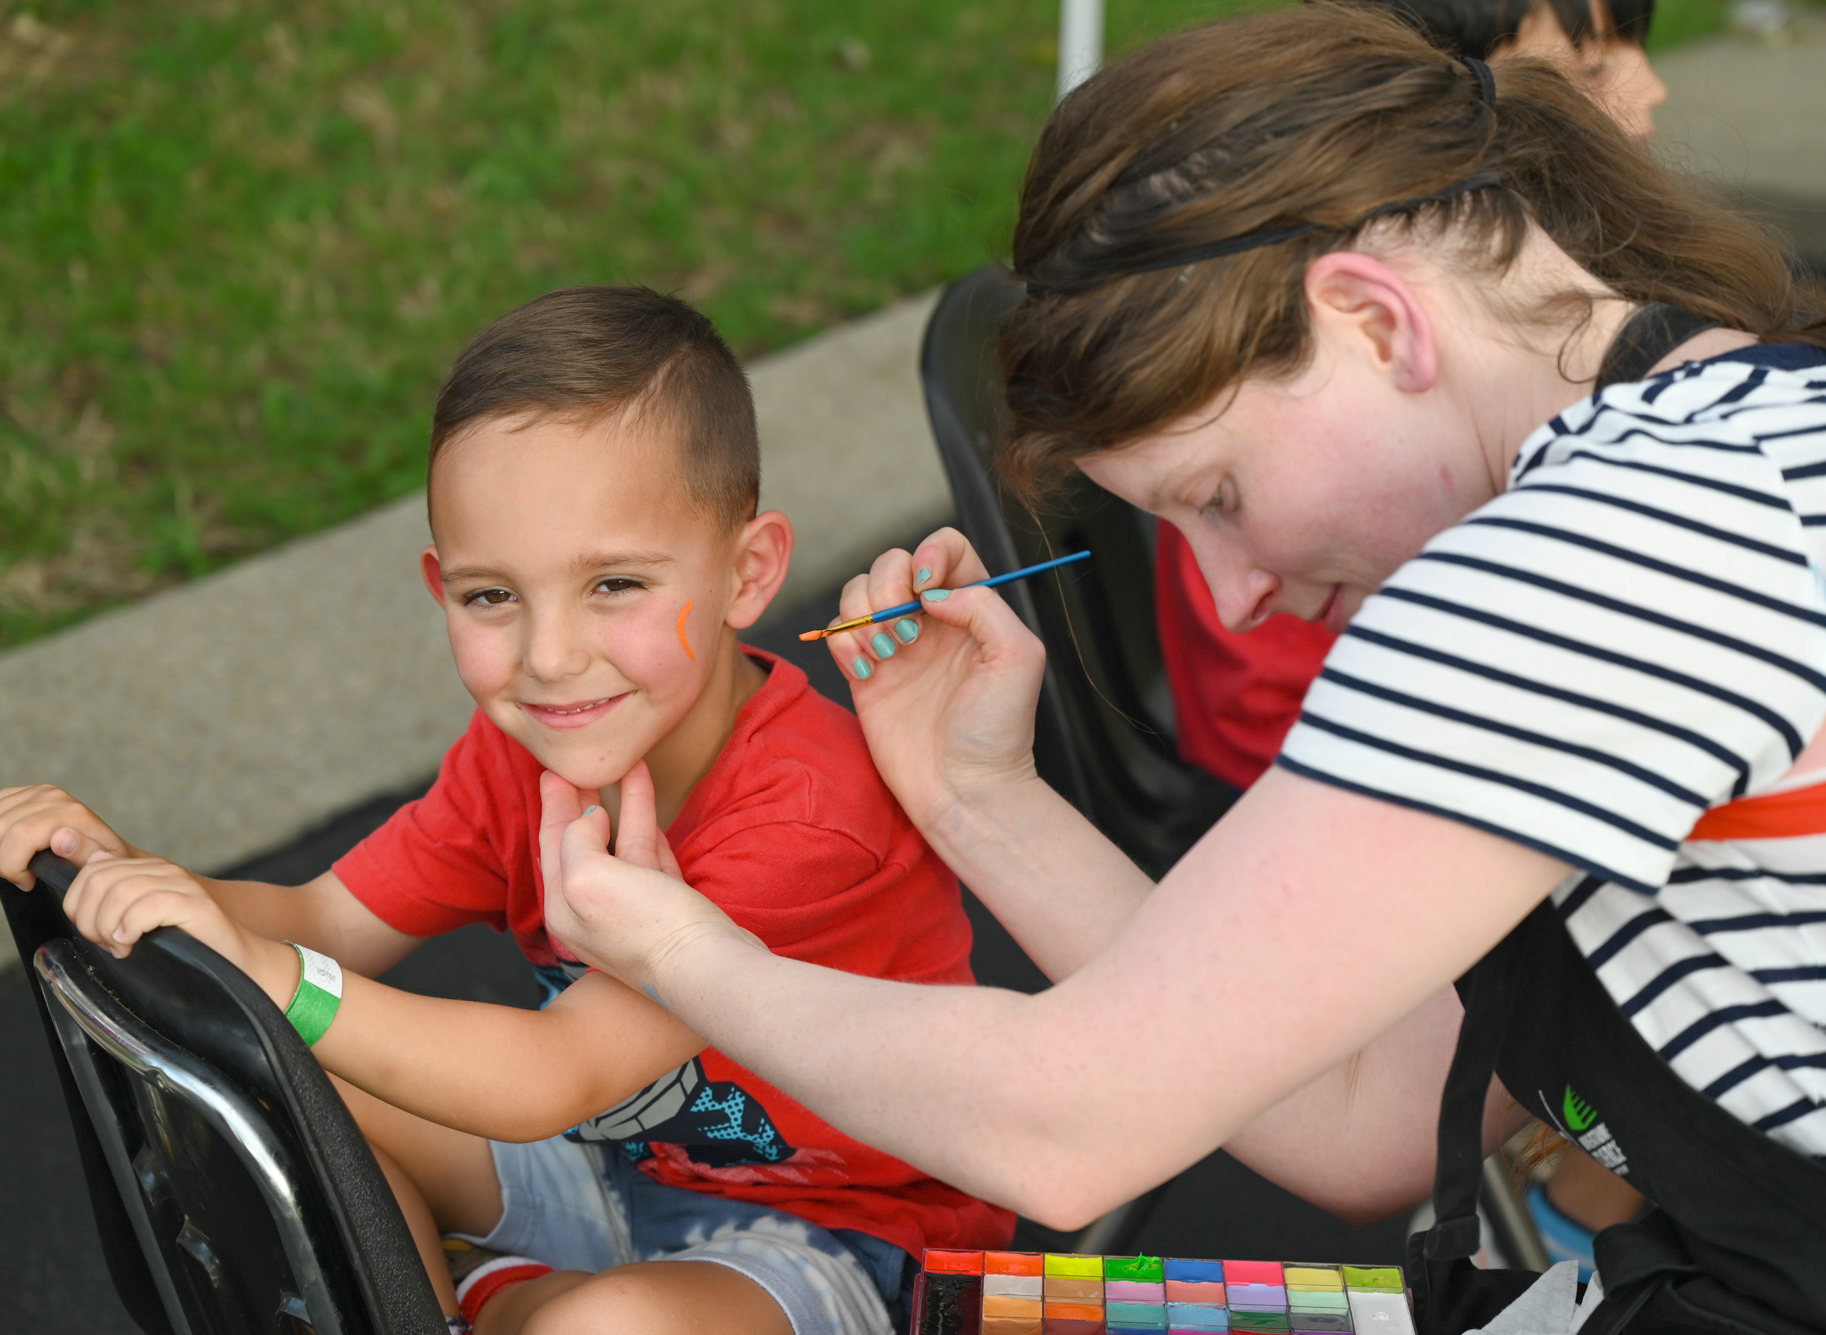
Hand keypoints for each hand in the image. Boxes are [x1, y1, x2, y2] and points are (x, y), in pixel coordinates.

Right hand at [0, 785, 138, 889]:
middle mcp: (53, 796)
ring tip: (17, 862)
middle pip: (2, 828)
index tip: (27, 882)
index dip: (13, 865)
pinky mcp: (22, 793)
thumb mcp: (100, 866)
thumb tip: (61, 838)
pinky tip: (10, 847)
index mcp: (72, 812)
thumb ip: (83, 853)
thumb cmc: (100, 862)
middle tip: (20, 875)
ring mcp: (36, 792)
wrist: (104, 848)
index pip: (21, 835)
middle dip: (3, 859)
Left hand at [61, 851, 255, 970]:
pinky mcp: (196, 904)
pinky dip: (131, 927)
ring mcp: (182, 884)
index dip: (78, 905)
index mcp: (148, 870)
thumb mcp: (141, 920)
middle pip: (99, 880)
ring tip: (121, 947)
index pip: (91, 870)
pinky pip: (148, 906)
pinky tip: (133, 943)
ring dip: (109, 927)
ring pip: (120, 892)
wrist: (237, 961)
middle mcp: (164, 870)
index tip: (93, 934)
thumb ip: (115, 899)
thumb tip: (87, 875)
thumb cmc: (186, 946)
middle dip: (90, 919)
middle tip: (105, 944)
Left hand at [540, 761, 758, 995]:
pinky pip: (651, 855)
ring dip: (622, 803)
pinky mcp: (667, 906)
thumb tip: (590, 820)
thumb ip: (577, 842)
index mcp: (565, 905)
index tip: (553, 769)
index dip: (554, 803)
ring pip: (622, 843)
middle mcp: (594, 909)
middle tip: (576, 767)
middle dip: (580, 802)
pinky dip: (648, 826)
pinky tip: (646, 806)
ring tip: (625, 766)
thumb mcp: (590, 878)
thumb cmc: (646, 929)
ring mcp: (632, 908)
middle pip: (583, 842)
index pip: (553, 842)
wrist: (707, 967)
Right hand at [822, 528, 1047, 830]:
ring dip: (863, 614)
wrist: (964, 790)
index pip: (946, 548)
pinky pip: (837, 631)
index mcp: (972, 607)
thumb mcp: (1019, 657)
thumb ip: (984, 606)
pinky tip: (867, 672)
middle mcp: (932, 619)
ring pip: (858, 590)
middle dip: (888, 587)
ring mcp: (895, 644)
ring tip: (888, 655)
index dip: (931, 553)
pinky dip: (842, 642)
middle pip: (892, 562)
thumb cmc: (999, 729)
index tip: (927, 589)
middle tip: (907, 636)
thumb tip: (932, 592)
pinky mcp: (865, 672)